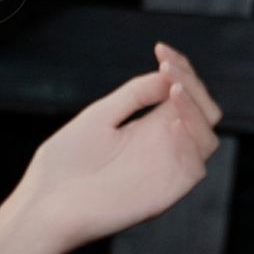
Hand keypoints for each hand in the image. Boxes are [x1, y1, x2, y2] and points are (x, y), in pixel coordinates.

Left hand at [24, 43, 222, 252]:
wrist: (46, 205)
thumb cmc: (64, 164)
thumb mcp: (99, 117)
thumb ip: (134, 95)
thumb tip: (167, 75)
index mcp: (147, 128)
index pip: (181, 94)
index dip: (179, 68)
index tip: (160, 49)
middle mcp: (162, 147)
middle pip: (202, 111)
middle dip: (192, 82)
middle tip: (168, 66)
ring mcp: (166, 169)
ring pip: (207, 135)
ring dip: (196, 107)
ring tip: (173, 89)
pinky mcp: (165, 193)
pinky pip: (197, 166)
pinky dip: (192, 139)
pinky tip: (171, 121)